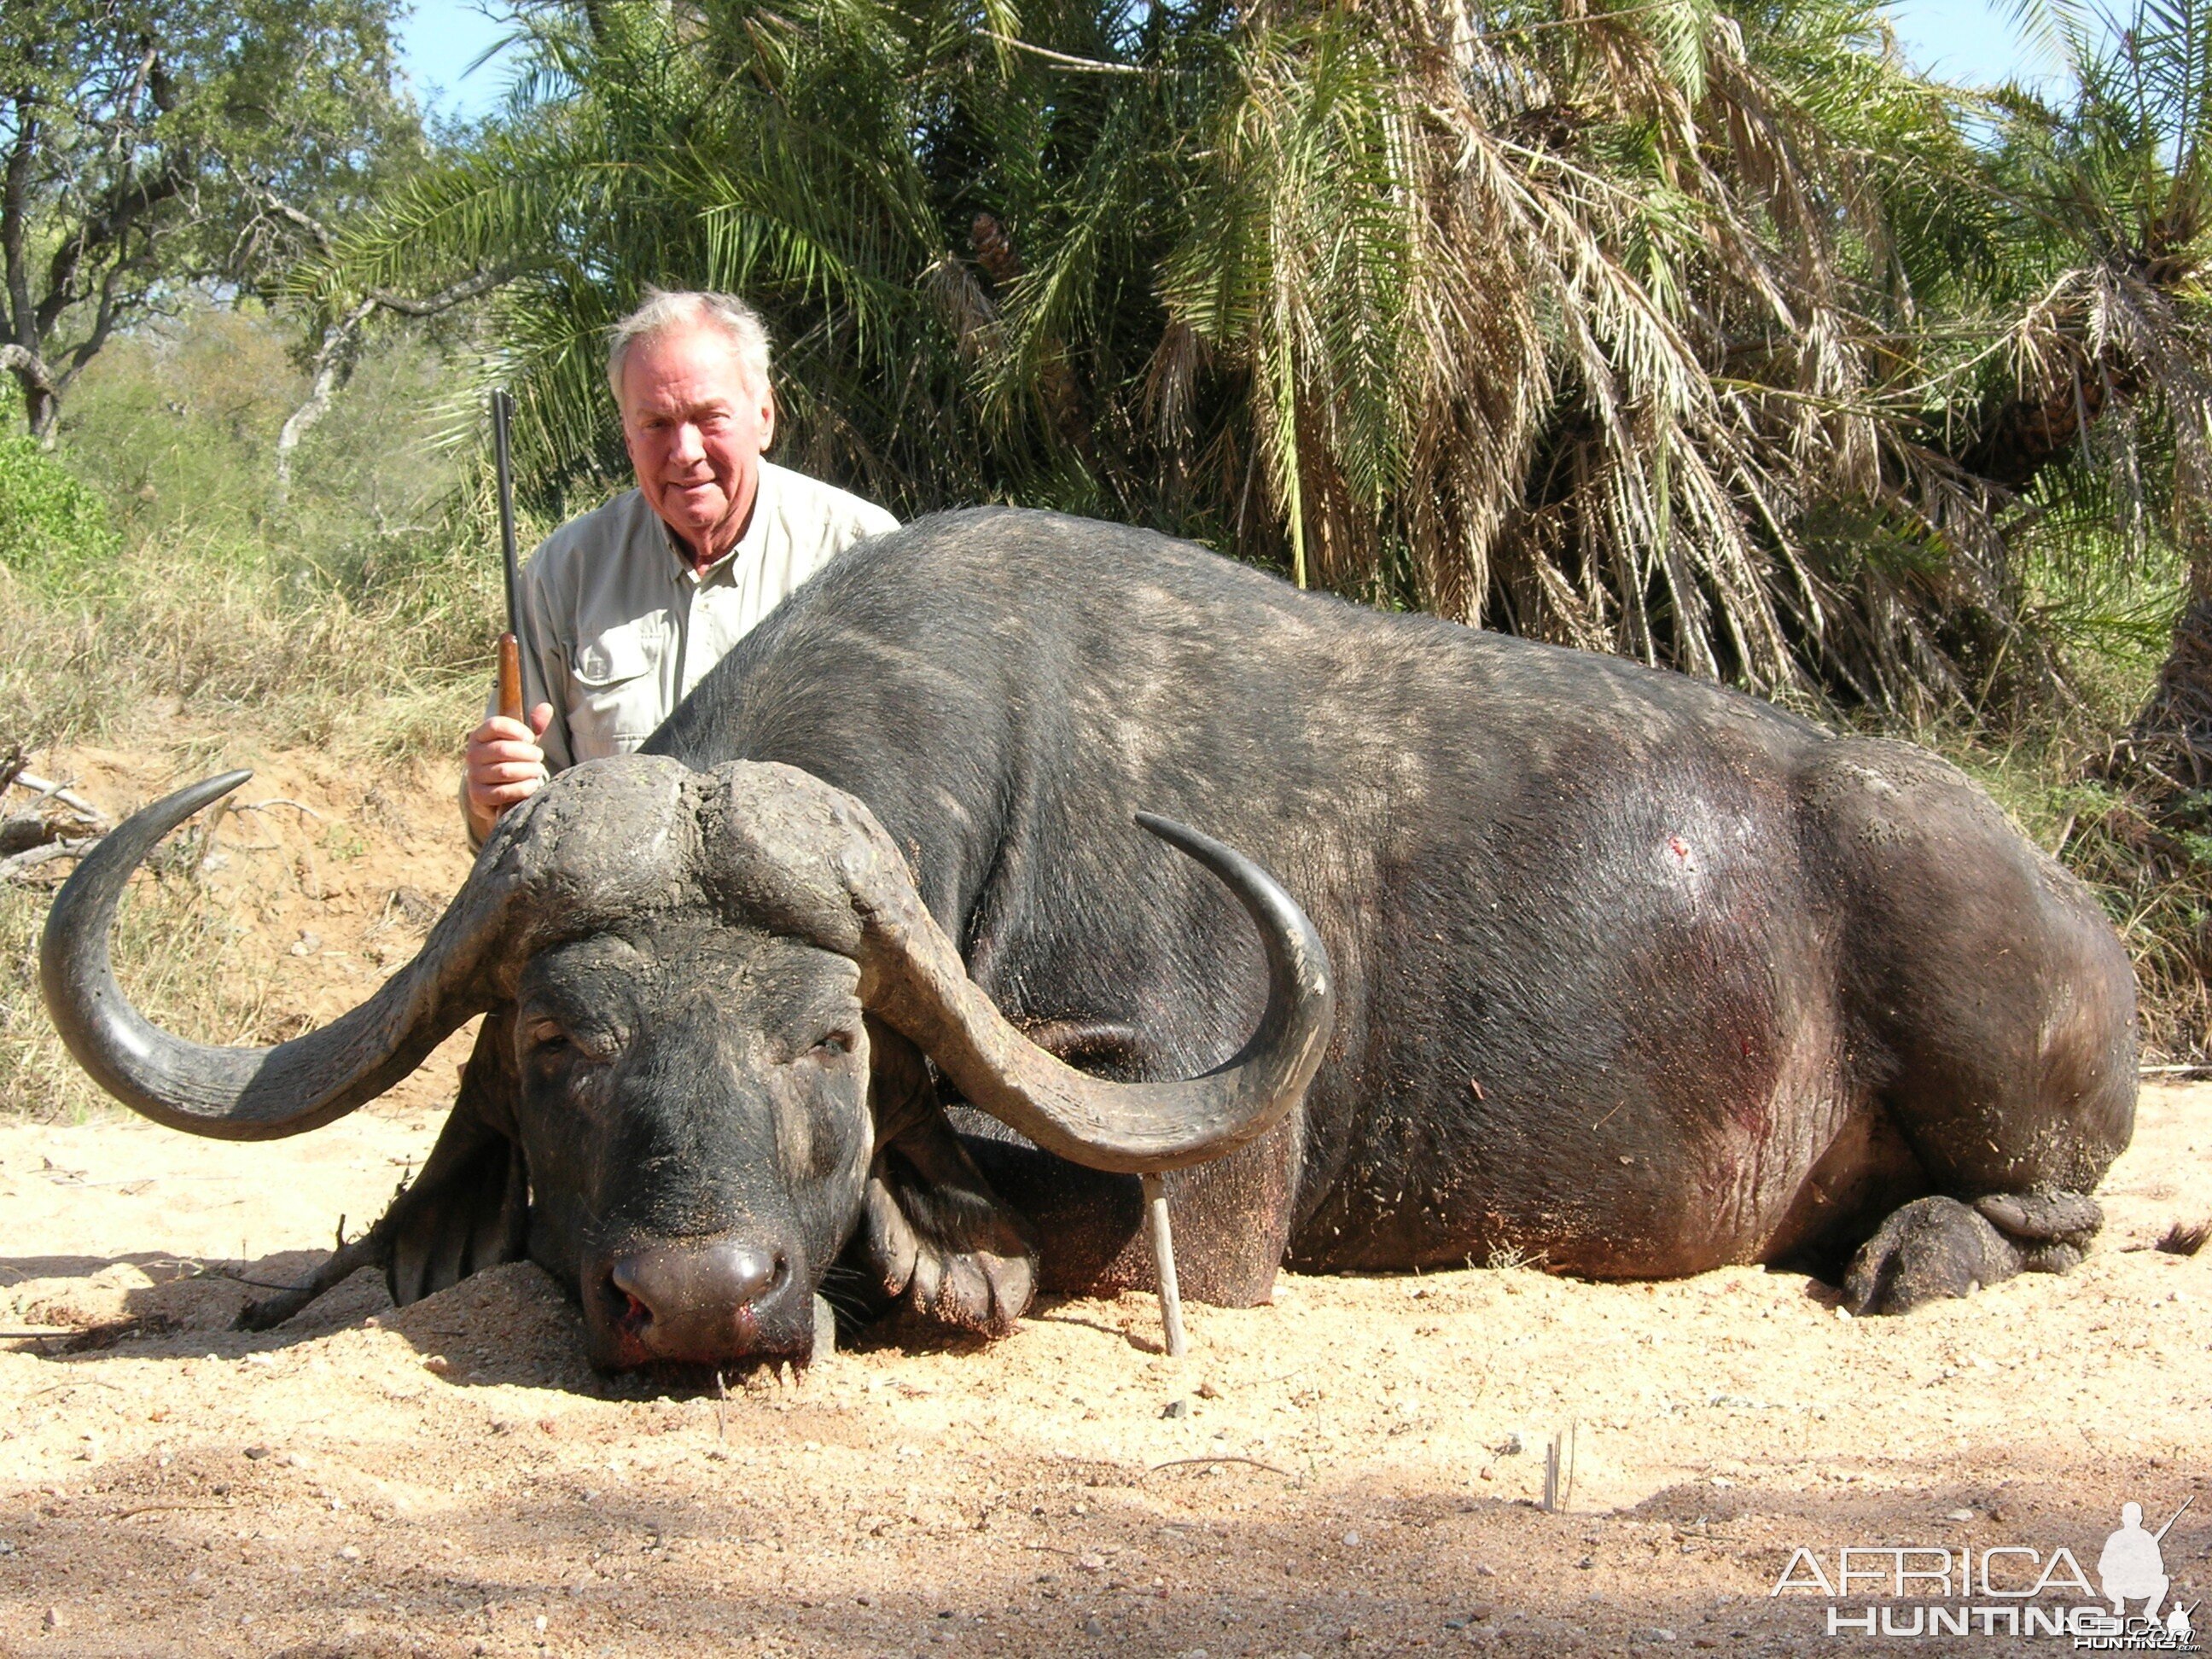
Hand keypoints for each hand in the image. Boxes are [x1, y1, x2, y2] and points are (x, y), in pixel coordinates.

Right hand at [464, 702, 552, 841]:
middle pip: (503, 750)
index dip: (518, 730)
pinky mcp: (478, 795)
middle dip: (528, 754)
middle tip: (540, 757)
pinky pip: (503, 792)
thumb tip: (546, 707)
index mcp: (480, 736)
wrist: (492, 791)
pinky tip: (533, 785)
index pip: (496, 725)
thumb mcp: (521, 742)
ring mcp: (474, 775)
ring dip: (528, 771)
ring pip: (505, 771)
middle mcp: (472, 754)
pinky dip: (522, 788)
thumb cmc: (510, 760)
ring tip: (539, 770)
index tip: (531, 738)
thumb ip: (533, 726)